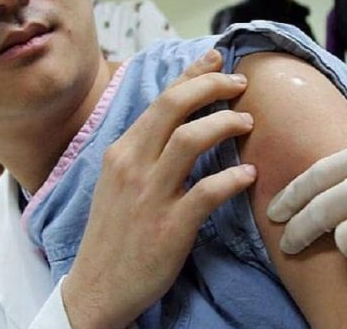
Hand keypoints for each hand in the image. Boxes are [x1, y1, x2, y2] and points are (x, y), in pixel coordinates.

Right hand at [62, 49, 255, 327]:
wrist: (97, 287)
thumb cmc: (114, 232)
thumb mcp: (118, 181)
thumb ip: (144, 150)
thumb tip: (178, 120)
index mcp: (121, 151)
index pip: (160, 99)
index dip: (192, 75)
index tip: (216, 59)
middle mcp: (132, 166)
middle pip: (174, 107)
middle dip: (210, 86)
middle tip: (239, 83)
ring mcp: (150, 195)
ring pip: (190, 140)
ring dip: (224, 124)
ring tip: (247, 122)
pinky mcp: (169, 227)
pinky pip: (207, 192)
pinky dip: (232, 179)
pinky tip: (249, 175)